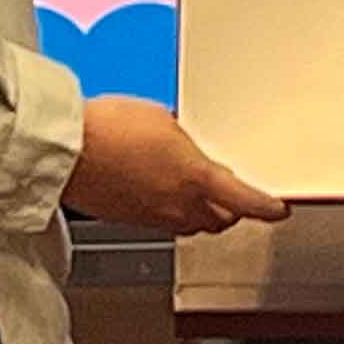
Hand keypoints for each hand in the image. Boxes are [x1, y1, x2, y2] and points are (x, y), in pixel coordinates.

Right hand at [66, 93, 289, 234]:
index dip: (267, 208)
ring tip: (198, 193)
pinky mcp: (129, 220)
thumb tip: (181, 143)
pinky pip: (163, 222)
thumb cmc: (106, 130)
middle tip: (235, 194)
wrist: (65, 151)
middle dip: (233, 209)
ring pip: (193, 225)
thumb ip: (182, 137)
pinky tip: (159, 191)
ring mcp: (153, 217)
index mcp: (196, 178)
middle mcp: (178, 205)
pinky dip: (171, 212)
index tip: (278, 209)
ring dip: (203, 213)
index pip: (246, 201)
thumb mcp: (161, 118)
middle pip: (221, 219)